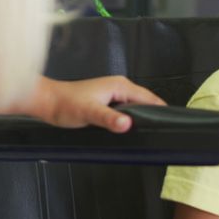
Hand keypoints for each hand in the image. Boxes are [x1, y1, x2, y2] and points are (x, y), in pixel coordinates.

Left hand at [31, 76, 165, 131]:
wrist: (47, 102)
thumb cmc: (65, 104)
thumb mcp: (89, 113)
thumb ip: (108, 119)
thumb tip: (127, 124)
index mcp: (120, 86)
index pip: (149, 98)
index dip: (161, 110)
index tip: (170, 122)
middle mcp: (119, 87)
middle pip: (146, 102)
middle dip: (154, 115)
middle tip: (162, 132)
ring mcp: (113, 94)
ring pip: (136, 106)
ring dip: (142, 117)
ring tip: (150, 132)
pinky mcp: (107, 102)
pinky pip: (127, 110)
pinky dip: (132, 118)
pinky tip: (130, 129)